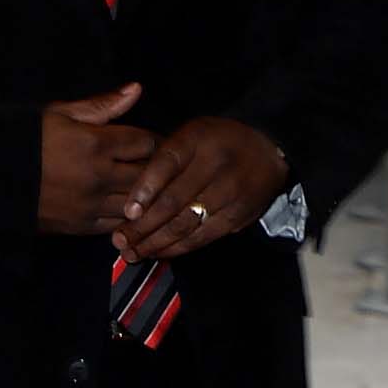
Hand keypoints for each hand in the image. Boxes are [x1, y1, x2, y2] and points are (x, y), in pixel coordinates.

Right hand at [37, 82, 154, 234]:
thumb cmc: (25, 139)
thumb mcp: (61, 113)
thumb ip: (102, 105)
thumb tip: (136, 89)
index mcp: (95, 144)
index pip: (146, 142)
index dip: (152, 140)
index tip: (147, 141)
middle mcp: (98, 176)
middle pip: (147, 174)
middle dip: (153, 168)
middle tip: (150, 165)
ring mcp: (90, 204)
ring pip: (136, 203)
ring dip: (141, 195)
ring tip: (139, 188)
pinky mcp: (80, 226)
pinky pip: (117, 224)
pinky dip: (124, 216)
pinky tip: (122, 207)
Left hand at [118, 117, 287, 261]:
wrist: (267, 148)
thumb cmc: (216, 144)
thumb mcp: (189, 136)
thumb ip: (161, 160)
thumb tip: (131, 199)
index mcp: (197, 138)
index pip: (166, 164)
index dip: (144, 190)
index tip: (127, 212)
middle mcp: (214, 163)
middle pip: (173, 200)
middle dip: (142, 226)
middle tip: (120, 240)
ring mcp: (229, 191)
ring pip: (185, 223)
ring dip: (155, 242)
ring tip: (133, 251)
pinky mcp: (237, 214)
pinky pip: (202, 237)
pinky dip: (177, 248)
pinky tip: (159, 252)